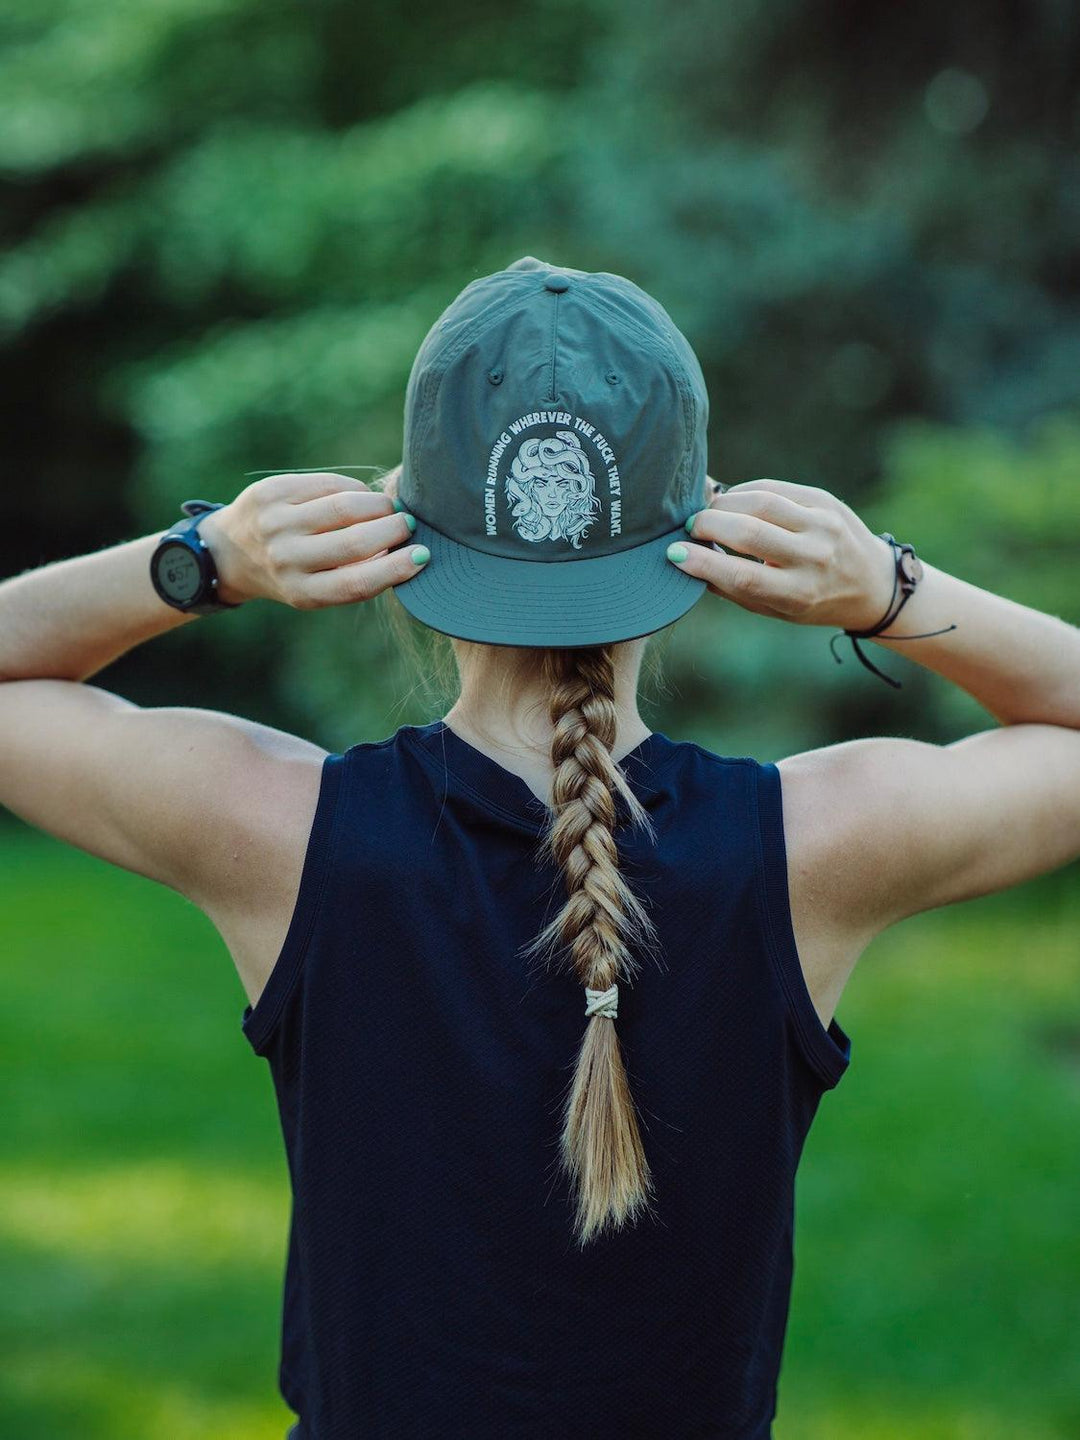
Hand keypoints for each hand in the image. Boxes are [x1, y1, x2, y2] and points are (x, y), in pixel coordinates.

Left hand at [195, 472, 427, 608]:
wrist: (230, 553)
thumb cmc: (292, 573)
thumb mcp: (316, 589)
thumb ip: (355, 575)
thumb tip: (409, 551)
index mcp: (302, 592)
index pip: (357, 582)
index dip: (396, 568)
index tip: (422, 556)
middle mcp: (286, 559)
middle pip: (355, 541)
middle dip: (393, 529)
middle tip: (408, 525)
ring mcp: (276, 523)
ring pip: (344, 506)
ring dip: (378, 505)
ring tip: (388, 509)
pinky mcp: (271, 492)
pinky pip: (326, 484)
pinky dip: (353, 489)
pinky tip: (359, 496)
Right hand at [670, 477, 897, 630]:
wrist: (872, 583)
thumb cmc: (813, 601)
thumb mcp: (776, 610)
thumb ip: (734, 589)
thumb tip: (687, 561)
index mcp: (799, 594)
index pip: (742, 576)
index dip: (702, 563)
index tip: (675, 553)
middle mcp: (814, 558)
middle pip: (749, 532)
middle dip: (708, 525)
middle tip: (691, 528)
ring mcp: (823, 525)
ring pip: (760, 502)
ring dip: (724, 504)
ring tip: (709, 513)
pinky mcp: (825, 501)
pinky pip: (774, 488)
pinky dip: (744, 492)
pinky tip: (733, 502)